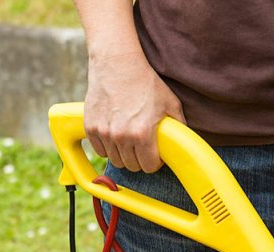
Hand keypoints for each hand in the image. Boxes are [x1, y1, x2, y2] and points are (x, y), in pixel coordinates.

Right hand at [84, 52, 184, 172]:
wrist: (117, 62)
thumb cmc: (145, 82)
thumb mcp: (170, 103)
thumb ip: (178, 126)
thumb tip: (182, 142)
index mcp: (142, 133)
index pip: (149, 167)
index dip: (155, 162)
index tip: (155, 155)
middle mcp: (121, 136)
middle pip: (132, 166)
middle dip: (139, 159)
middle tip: (143, 147)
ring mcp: (104, 132)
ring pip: (115, 160)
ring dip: (123, 154)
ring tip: (129, 140)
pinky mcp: (90, 127)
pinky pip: (99, 150)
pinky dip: (107, 147)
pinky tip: (115, 136)